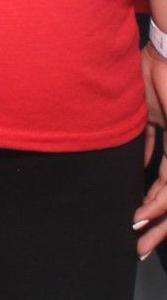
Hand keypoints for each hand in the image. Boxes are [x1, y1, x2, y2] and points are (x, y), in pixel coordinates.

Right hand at [134, 46, 166, 257]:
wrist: (164, 54)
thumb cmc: (151, 73)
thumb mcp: (143, 113)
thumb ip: (143, 139)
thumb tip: (138, 163)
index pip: (164, 180)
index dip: (151, 201)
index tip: (136, 219)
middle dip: (157, 223)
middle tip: (140, 245)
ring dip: (157, 219)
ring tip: (140, 237)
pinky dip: (157, 200)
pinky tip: (144, 213)